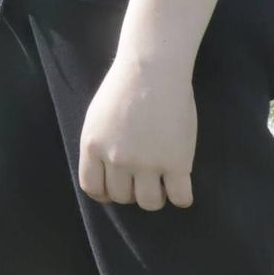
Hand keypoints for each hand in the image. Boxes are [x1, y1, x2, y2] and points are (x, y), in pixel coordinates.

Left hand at [79, 57, 196, 210]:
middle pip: (122, 197)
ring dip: (155, 197)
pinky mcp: (178, 163)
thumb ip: (98, 146)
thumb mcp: (96, 119)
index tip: (115, 189)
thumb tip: (104, 174)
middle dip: (131, 192)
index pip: (92, 188)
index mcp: (93, 146)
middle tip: (142, 178)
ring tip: (161, 182)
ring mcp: (147, 163)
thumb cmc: (124, 89)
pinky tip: (180, 183)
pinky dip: (181, 197)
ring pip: (149, 203)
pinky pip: (181, 199)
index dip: (105, 194)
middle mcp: (117, 159)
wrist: (153, 71)